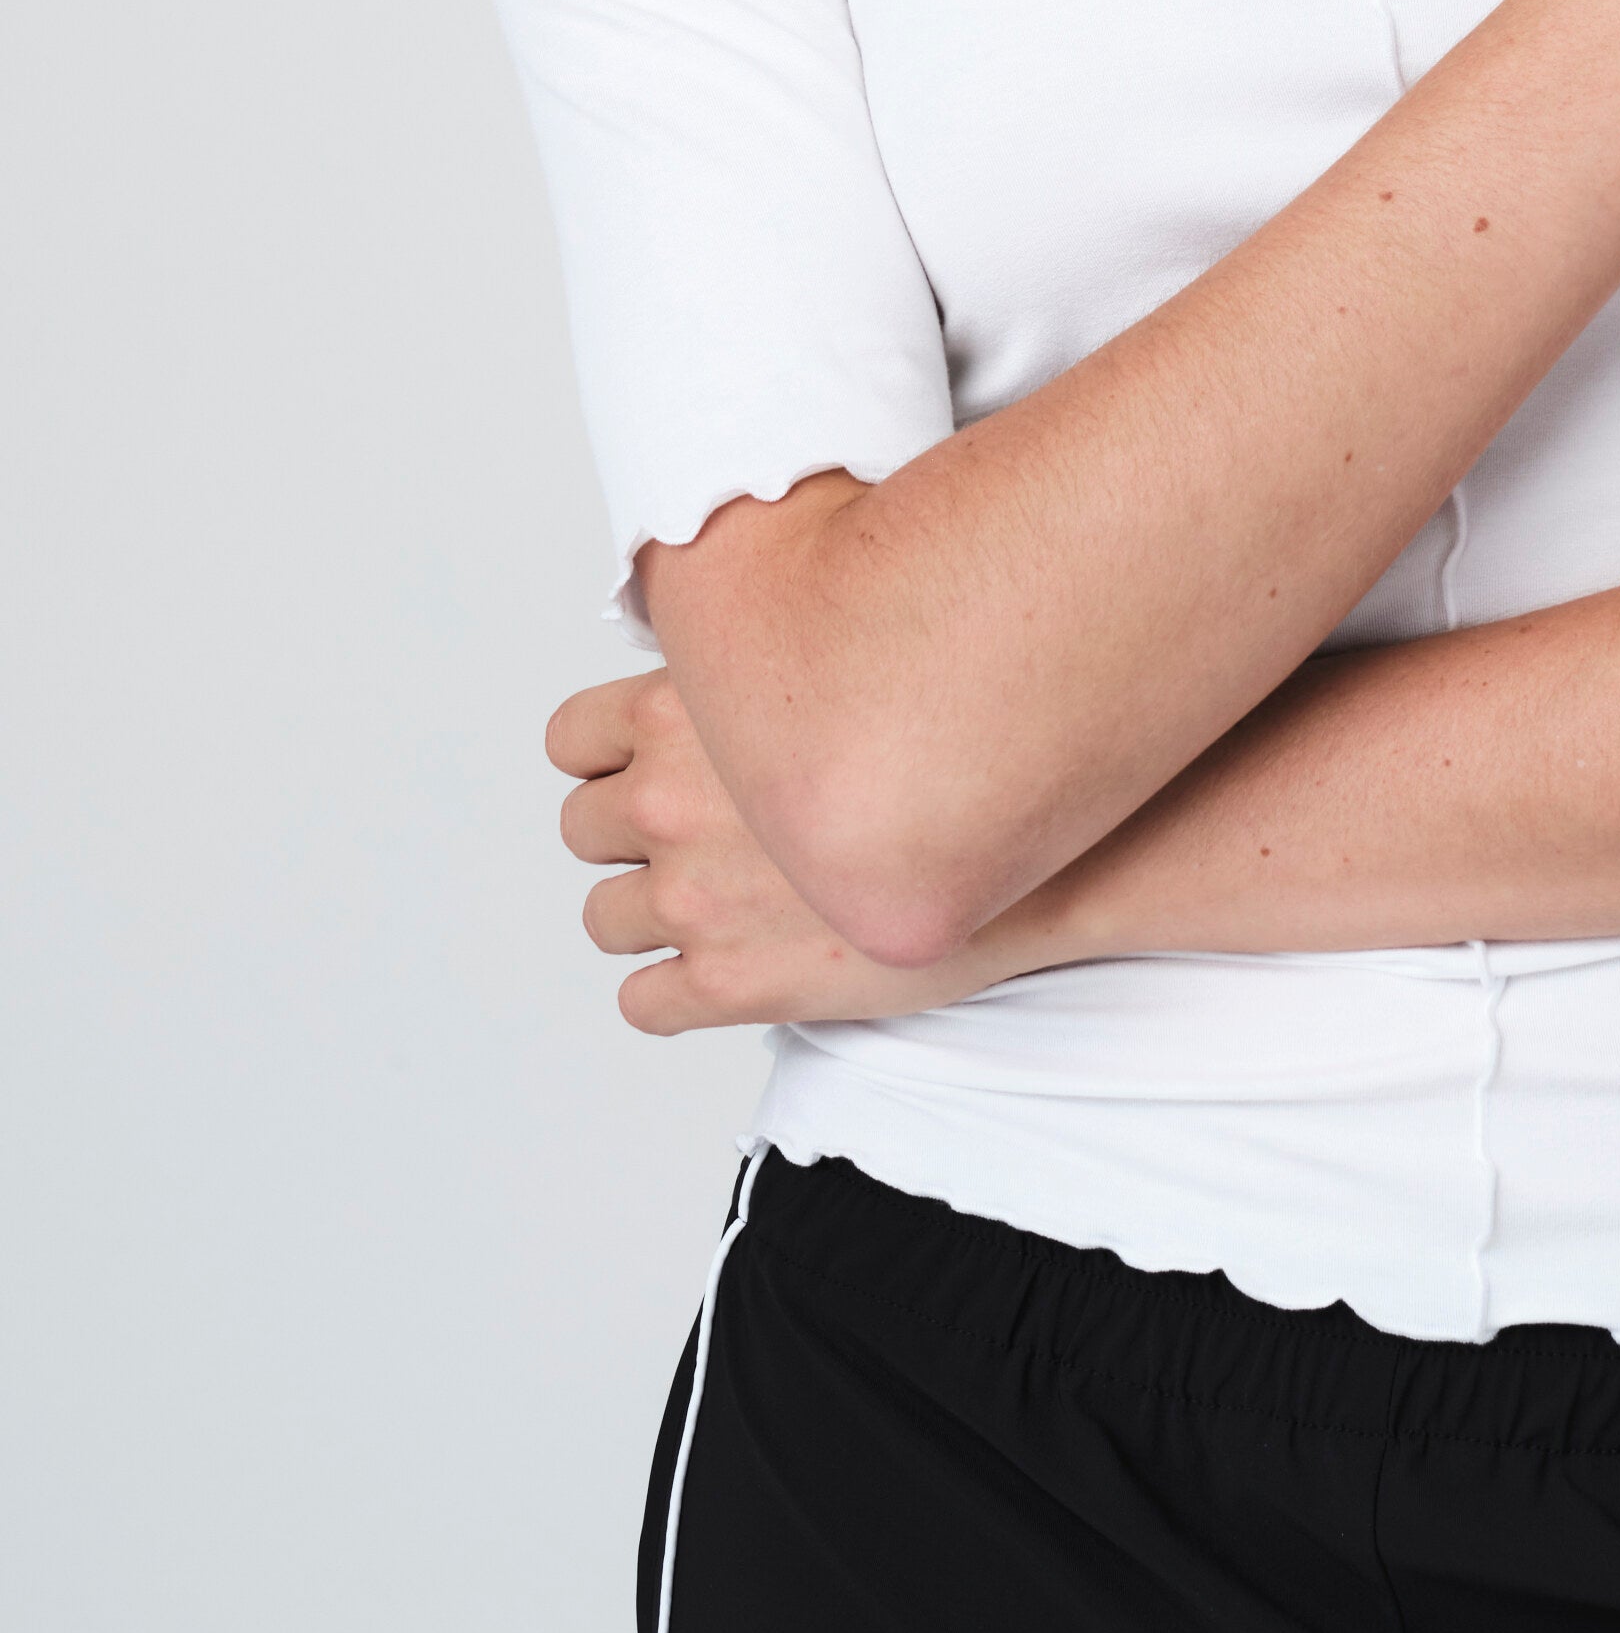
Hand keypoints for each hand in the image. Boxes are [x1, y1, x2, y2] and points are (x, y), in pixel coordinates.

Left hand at [547, 670, 1043, 1032]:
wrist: (1033, 844)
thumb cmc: (958, 743)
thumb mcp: (842, 647)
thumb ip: (759, 653)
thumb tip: (730, 629)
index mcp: (685, 710)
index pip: (572, 738)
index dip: (608, 752)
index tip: (640, 763)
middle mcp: (673, 802)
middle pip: (583, 827)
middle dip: (630, 832)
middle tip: (693, 835)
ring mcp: (694, 898)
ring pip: (602, 917)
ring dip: (648, 911)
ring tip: (715, 903)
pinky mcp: (726, 983)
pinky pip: (641, 1003)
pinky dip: (670, 990)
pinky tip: (723, 966)